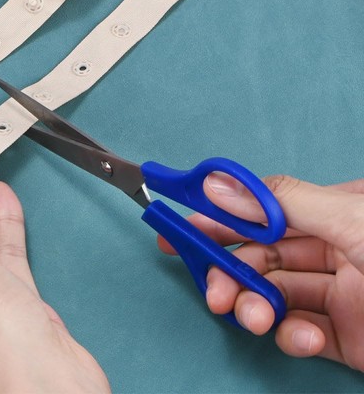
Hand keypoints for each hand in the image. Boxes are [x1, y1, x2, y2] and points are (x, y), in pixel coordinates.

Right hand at [158, 173, 363, 370]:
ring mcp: (342, 295)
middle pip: (262, 256)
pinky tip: (302, 337)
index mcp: (333, 211)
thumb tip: (218, 187)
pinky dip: (293, 337)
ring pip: (277, 296)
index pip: (261, 211)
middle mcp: (335, 249)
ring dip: (255, 306)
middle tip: (213, 289)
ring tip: (252, 318)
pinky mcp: (351, 339)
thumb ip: (282, 203)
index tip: (181, 229)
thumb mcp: (351, 217)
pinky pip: (305, 334)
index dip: (218, 219)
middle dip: (230, 272)